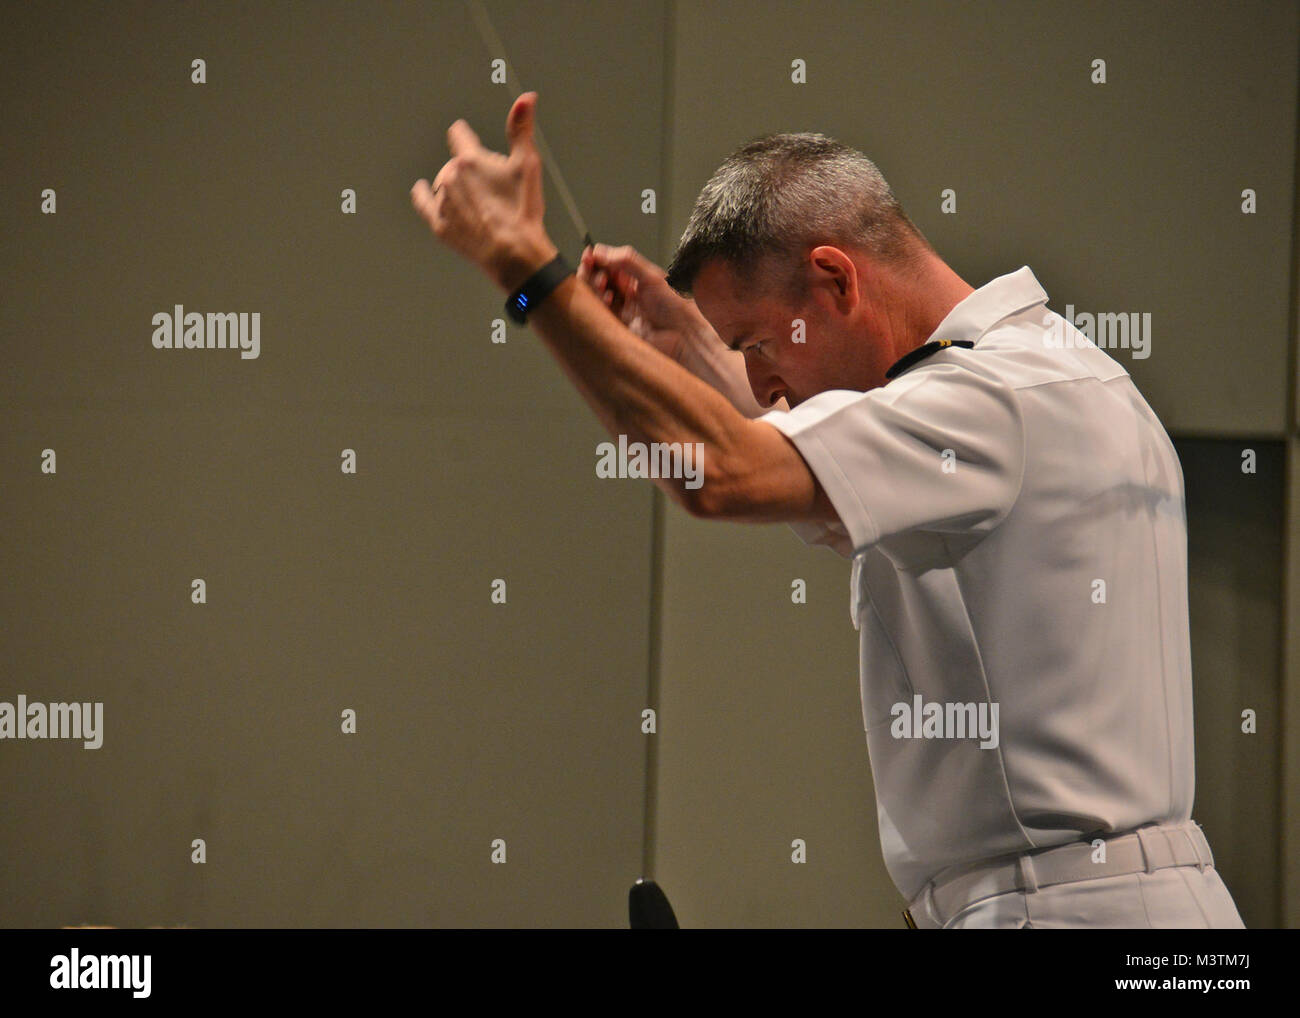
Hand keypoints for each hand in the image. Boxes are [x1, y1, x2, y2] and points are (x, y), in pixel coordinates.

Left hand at [410, 92, 557, 291]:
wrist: (513, 252)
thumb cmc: (522, 209)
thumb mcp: (527, 165)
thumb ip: (521, 129)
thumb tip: (527, 97)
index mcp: (469, 159)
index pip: (459, 135)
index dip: (463, 135)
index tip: (462, 135)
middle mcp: (450, 176)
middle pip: (454, 165)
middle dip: (468, 171)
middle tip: (490, 190)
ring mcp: (442, 202)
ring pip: (443, 184)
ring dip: (454, 188)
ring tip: (477, 204)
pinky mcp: (439, 224)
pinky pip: (423, 203)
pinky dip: (422, 194)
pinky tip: (420, 189)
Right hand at [577, 243, 716, 361]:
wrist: (685, 335)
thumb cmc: (676, 306)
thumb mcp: (652, 276)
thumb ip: (627, 261)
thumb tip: (601, 251)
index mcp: (636, 279)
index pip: (609, 266)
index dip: (598, 259)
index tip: (590, 254)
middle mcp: (626, 294)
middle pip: (598, 280)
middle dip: (592, 272)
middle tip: (590, 266)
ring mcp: (621, 311)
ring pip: (596, 296)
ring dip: (593, 286)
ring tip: (601, 282)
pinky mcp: (618, 327)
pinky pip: (600, 314)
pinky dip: (598, 303)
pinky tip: (606, 297)